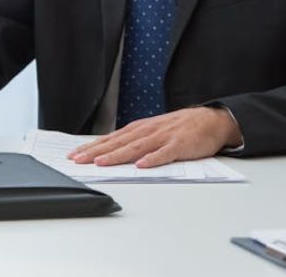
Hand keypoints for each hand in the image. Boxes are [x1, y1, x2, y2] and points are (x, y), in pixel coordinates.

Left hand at [67, 107, 242, 167]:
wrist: (211, 120)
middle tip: (77, 160)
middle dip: (96, 152)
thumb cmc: (180, 128)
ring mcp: (163, 138)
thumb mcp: (153, 130)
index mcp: (140, 129)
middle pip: (118, 143)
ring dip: (117, 155)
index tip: (74, 155)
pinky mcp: (180, 145)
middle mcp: (148, 131)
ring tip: (101, 162)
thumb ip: (135, 141)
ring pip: (136, 147)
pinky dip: (152, 159)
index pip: (110, 139)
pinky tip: (141, 165)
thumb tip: (111, 153)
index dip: (91, 147)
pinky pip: (164, 154)